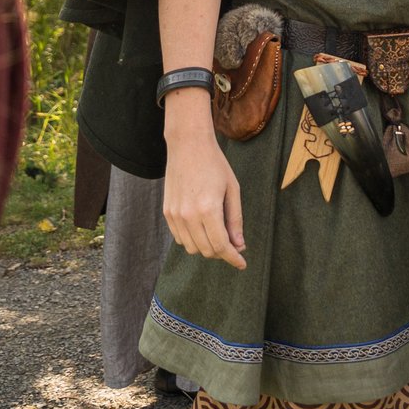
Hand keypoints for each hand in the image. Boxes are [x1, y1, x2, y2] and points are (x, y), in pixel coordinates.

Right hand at [162, 88, 246, 268]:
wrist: (188, 145)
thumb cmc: (215, 165)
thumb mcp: (232, 190)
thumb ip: (235, 220)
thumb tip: (239, 245)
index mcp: (208, 209)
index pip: (221, 246)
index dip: (233, 258)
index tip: (242, 263)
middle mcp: (189, 215)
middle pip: (206, 251)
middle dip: (222, 253)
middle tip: (233, 245)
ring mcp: (175, 215)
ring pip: (192, 248)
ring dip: (206, 247)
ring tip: (217, 234)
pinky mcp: (167, 212)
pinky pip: (180, 238)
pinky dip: (192, 239)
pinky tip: (202, 228)